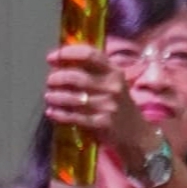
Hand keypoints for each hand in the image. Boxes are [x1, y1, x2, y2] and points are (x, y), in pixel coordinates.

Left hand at [44, 44, 156, 165]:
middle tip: (50, 81)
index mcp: (114, 72)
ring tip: (49, 96)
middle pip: (76, 76)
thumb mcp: (113, 83)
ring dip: (55, 96)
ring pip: (72, 97)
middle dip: (57, 78)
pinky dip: (59, 114)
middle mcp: (112, 86)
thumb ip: (93, 70)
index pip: (89, 55)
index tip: (52, 59)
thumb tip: (61, 62)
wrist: (137, 134)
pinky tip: (52, 112)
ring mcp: (108, 105)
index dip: (66, 53)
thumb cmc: (119, 104)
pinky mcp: (102, 123)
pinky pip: (74, 117)